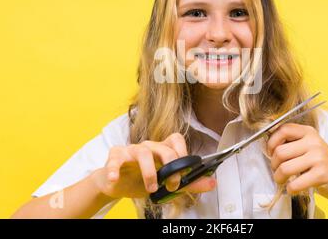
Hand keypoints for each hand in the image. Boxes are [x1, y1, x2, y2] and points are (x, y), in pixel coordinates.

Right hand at [91, 133, 215, 199]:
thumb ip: (189, 183)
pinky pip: (116, 159)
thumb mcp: (167, 183)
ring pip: (142, 152)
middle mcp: (148, 146)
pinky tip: (116, 179)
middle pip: (163, 148)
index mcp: (162, 149)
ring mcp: (132, 150)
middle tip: (171, 185)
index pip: (176, 139)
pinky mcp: (115, 156)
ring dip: (149, 172)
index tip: (186, 169)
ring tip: (151, 188)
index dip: (183, 152)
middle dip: (171, 168)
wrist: (119, 184)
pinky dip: (115, 169)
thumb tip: (212, 183)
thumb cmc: (142, 180)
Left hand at [267, 123, 327, 199]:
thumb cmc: (323, 162)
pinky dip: (290, 189)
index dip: (271, 142)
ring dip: (278, 178)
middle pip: (280, 152)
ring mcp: (318, 158)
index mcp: (308, 132)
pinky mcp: (321, 174)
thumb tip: (269, 147)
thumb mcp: (310, 145)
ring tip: (282, 180)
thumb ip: (292, 143)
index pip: (283, 130)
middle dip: (273, 164)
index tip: (270, 152)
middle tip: (277, 170)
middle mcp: (314, 142)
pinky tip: (292, 188)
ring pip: (285, 168)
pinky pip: (295, 184)